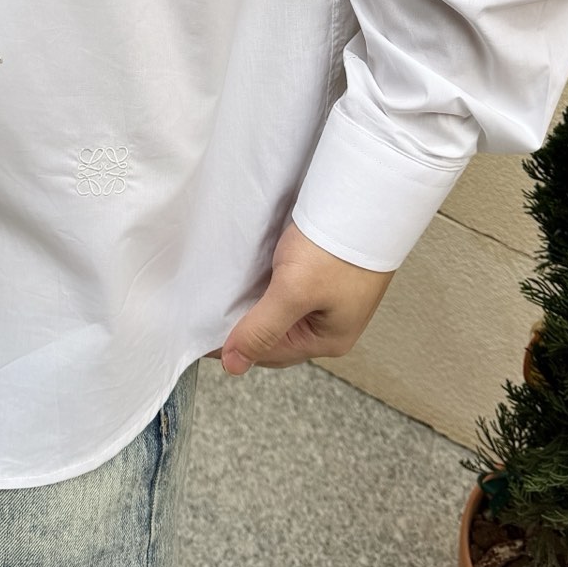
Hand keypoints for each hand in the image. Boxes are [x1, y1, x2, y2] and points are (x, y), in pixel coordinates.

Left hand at [208, 218, 393, 374]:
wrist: (365, 200)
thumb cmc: (335, 248)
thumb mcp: (293, 292)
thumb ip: (262, 329)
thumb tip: (234, 367)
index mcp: (329, 340)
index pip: (269, 354)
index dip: (235, 345)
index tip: (201, 333)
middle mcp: (331, 324)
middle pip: (277, 334)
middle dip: (246, 326)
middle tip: (209, 312)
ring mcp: (331, 297)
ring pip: (281, 311)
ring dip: (256, 304)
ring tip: (224, 293)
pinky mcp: (327, 273)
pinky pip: (289, 289)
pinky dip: (269, 285)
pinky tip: (250, 275)